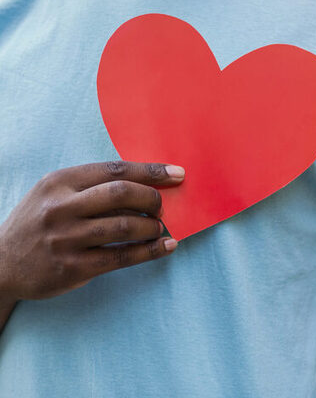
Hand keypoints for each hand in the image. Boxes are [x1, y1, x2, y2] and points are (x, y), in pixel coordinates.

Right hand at [0, 160, 183, 301]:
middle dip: (152, 198)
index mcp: (60, 181)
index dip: (151, 171)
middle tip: (162, 206)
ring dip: (152, 226)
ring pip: (124, 225)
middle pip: (122, 193)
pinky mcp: (72, 268)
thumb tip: (144, 183)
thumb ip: (91, 185)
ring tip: (159, 227)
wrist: (1, 263)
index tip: (176, 174)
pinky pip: (121, 256)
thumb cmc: (38, 221)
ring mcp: (66, 238)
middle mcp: (62, 207)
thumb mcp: (54, 192)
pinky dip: (149, 251)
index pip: (115, 169)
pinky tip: (165, 247)